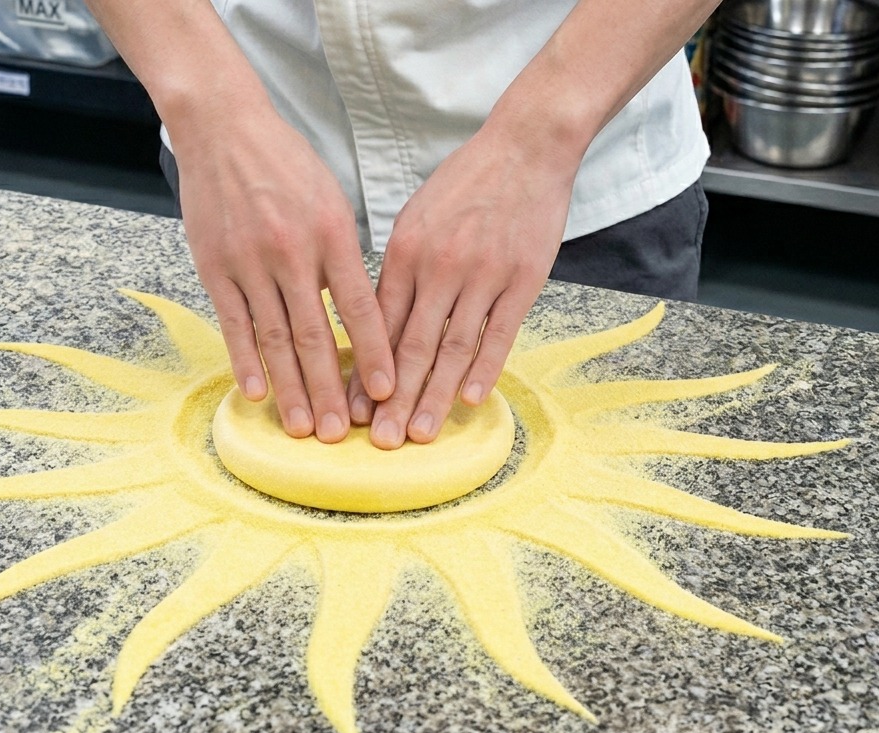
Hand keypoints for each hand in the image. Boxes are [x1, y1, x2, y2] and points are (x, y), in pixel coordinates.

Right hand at [175, 104, 394, 441]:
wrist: (224, 128)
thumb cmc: (287, 164)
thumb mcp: (332, 200)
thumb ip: (345, 256)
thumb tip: (362, 311)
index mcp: (331, 233)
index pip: (359, 306)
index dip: (374, 352)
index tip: (388, 392)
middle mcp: (292, 252)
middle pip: (316, 334)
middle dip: (331, 388)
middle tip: (341, 433)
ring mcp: (250, 262)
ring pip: (275, 338)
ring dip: (291, 388)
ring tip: (303, 427)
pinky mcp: (215, 268)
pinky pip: (234, 323)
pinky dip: (245, 361)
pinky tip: (257, 393)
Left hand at [348, 122, 578, 448]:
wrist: (524, 147)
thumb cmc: (463, 185)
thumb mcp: (414, 219)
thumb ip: (396, 271)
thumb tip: (377, 324)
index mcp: (405, 251)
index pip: (381, 325)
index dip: (366, 371)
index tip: (353, 408)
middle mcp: (439, 266)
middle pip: (412, 345)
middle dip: (392, 398)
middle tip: (379, 440)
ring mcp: (483, 274)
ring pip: (453, 346)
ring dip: (434, 395)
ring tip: (418, 434)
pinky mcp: (523, 278)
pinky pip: (500, 332)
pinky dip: (485, 368)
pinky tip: (471, 400)